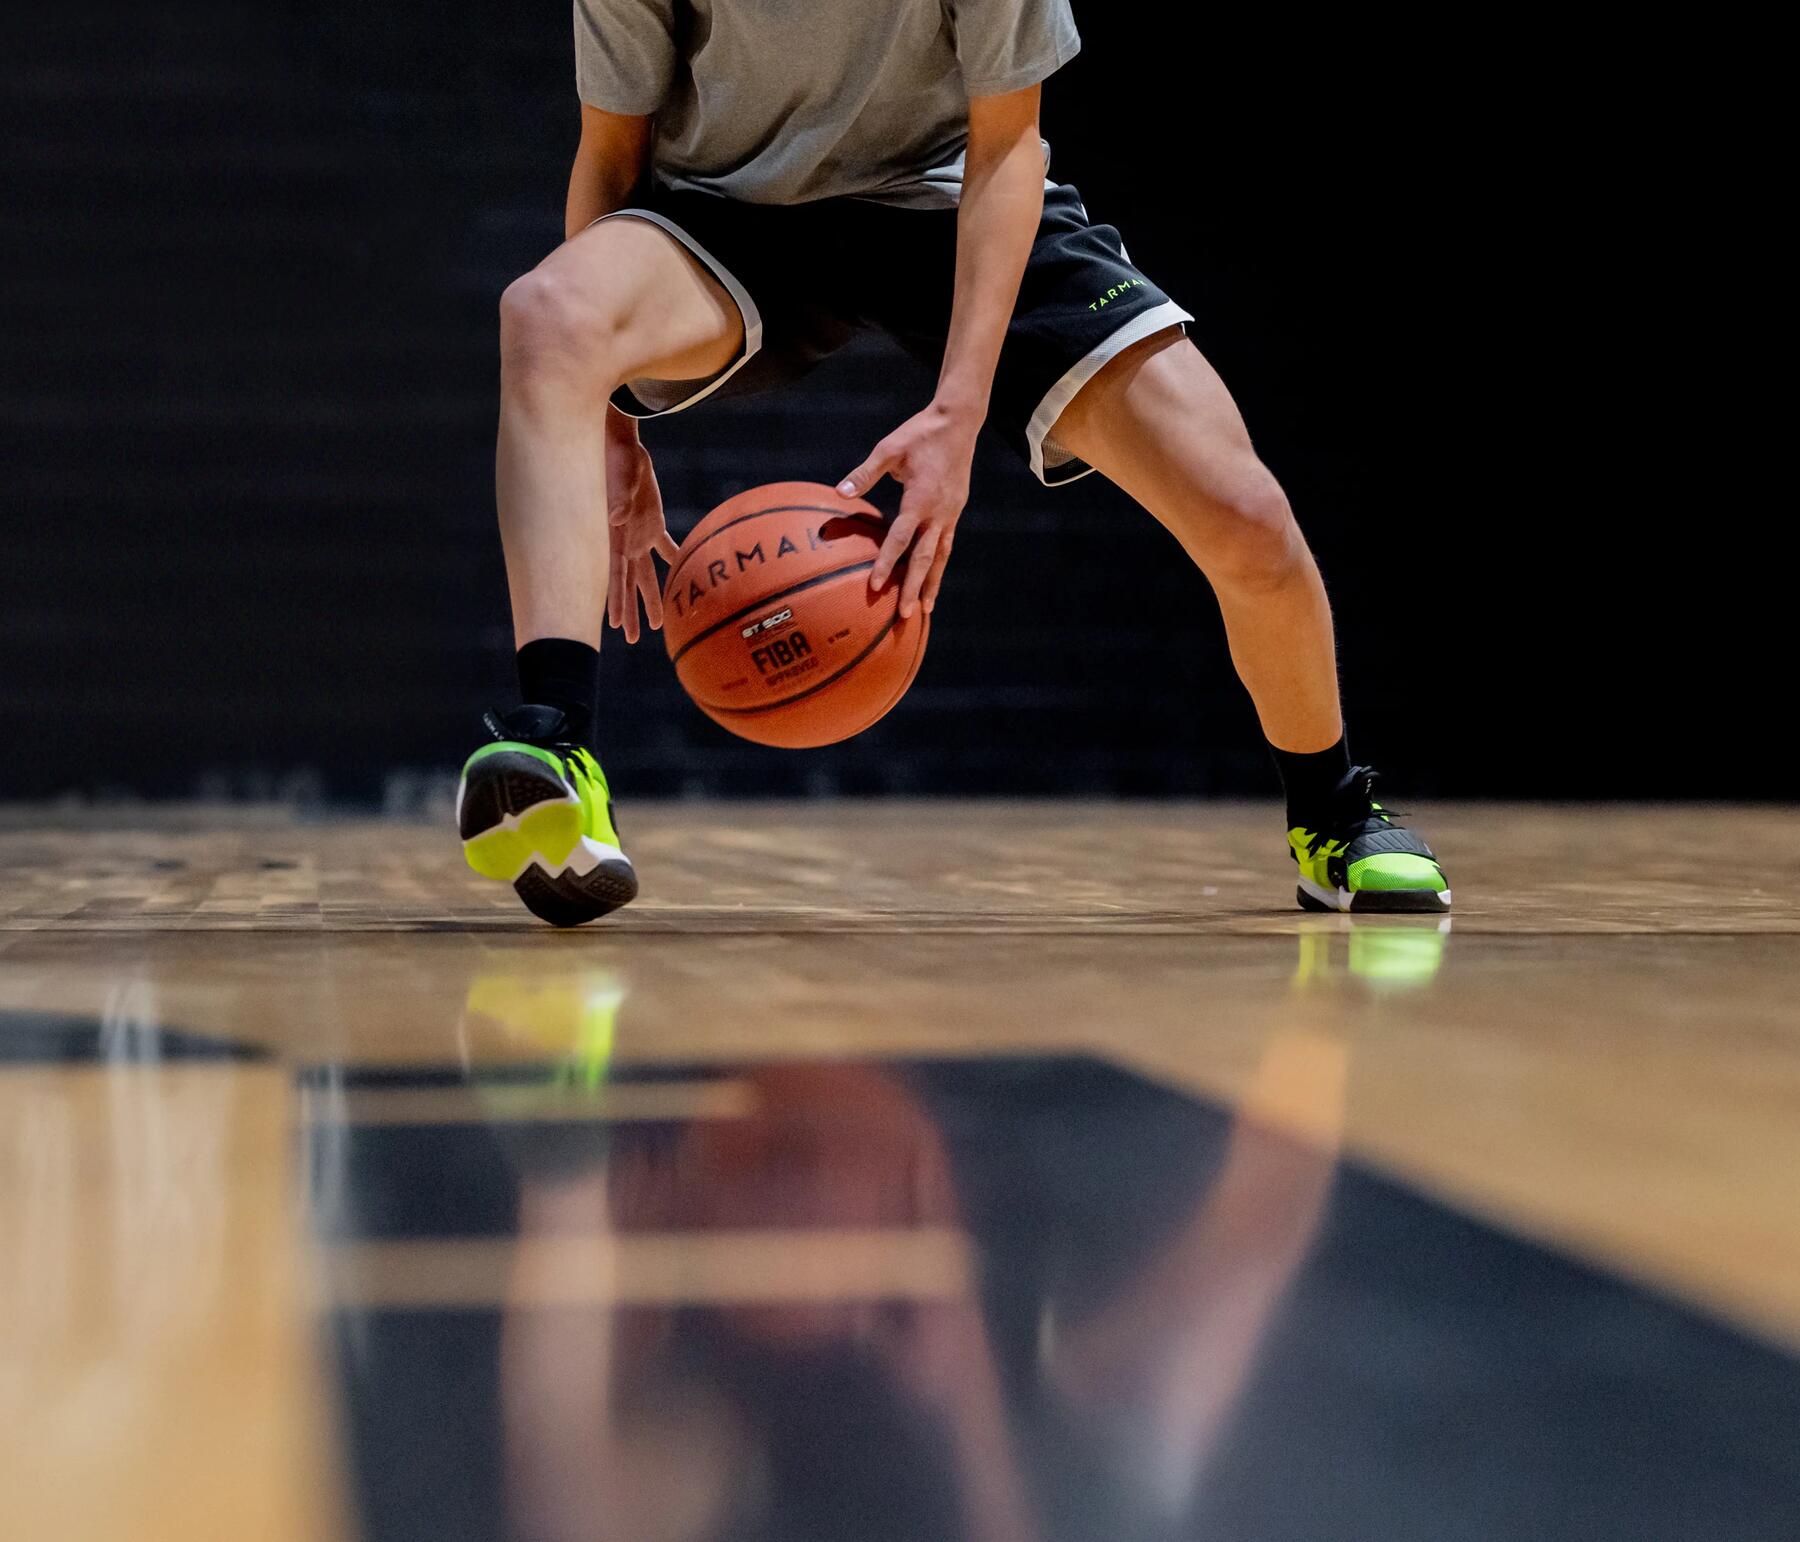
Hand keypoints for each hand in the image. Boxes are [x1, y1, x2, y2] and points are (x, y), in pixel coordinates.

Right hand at [604, 411, 678, 643]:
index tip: (614, 626)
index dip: (615, 601)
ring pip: (646, 574)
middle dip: (629, 612)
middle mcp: (625, 541)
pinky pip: (665, 547)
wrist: (620, 441)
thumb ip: (617, 498)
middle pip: (628, 584)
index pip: (614, 576)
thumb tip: (616, 518)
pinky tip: (683, 577)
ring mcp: (638, 533)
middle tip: (632, 639)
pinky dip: (675, 560)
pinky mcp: (651, 521)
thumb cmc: (616, 457)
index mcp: (615, 536)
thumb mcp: (618, 477)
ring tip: (655, 625)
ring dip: (651, 597)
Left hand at [837, 399, 979, 619]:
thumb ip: (864, 474)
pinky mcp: (955, 510)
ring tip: (925, 610)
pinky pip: (946, 544)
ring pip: (940, 557)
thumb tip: (840, 494)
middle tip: (904, 615)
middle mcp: (939, 512)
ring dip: (931, 584)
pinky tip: (933, 579)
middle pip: (924, 558)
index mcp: (920, 499)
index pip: (900, 539)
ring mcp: (950, 513)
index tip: (874, 585)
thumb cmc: (920, 433)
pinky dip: (938, 565)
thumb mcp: (889, 448)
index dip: (886, 563)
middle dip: (913, 588)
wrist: (958, 422)